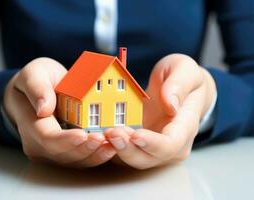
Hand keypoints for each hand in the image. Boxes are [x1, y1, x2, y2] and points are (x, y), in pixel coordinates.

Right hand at [3, 58, 115, 167]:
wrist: (38, 91)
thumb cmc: (37, 80)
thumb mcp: (34, 73)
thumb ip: (37, 88)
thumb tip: (43, 109)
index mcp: (29, 122)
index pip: (46, 137)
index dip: (65, 139)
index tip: (83, 134)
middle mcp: (38, 143)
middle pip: (62, 153)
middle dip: (84, 149)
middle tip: (104, 139)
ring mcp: (50, 151)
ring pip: (73, 160)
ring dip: (93, 155)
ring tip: (111, 146)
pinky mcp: (64, 152)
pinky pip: (80, 158)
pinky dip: (96, 155)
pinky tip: (110, 148)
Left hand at [105, 54, 215, 168]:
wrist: (182, 91)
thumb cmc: (185, 80)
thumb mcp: (185, 70)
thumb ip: (179, 84)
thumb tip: (171, 104)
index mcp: (185, 126)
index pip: (171, 144)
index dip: (153, 144)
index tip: (136, 134)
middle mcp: (171, 144)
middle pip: (148, 158)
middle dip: (127, 149)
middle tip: (111, 132)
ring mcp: (155, 147)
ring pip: (133, 158)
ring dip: (116, 150)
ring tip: (102, 133)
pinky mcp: (139, 145)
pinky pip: (123, 152)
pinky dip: (110, 147)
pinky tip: (99, 135)